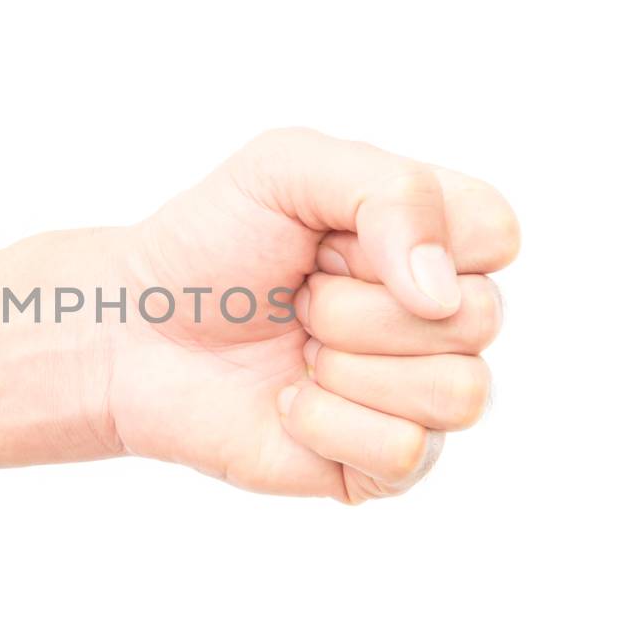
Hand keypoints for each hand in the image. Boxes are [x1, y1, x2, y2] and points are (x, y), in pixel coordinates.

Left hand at [100, 128, 519, 501]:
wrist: (132, 331)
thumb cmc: (209, 245)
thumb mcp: (286, 168)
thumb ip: (389, 191)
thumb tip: (440, 290)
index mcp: (430, 239)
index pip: (499, 235)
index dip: (418, 236)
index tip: (333, 237)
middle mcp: (438, 318)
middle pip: (478, 319)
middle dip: (361, 306)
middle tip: (300, 298)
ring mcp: (413, 394)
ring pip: (458, 395)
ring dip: (350, 367)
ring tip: (298, 350)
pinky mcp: (381, 464)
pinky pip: (406, 453)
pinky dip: (330, 424)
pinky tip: (287, 402)